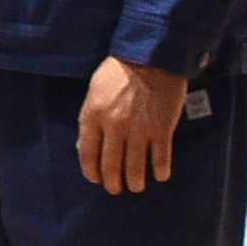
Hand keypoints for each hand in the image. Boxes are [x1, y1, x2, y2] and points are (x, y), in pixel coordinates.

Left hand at [78, 55, 189, 194]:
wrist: (152, 56)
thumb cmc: (119, 70)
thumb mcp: (94, 90)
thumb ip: (89, 118)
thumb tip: (84, 145)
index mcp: (93, 115)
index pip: (87, 154)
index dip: (91, 171)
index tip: (96, 179)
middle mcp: (114, 127)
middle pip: (110, 165)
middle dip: (112, 182)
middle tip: (115, 189)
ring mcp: (139, 130)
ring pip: (135, 167)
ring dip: (135, 181)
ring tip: (136, 186)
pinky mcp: (162, 129)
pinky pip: (161, 158)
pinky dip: (160, 170)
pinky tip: (160, 176)